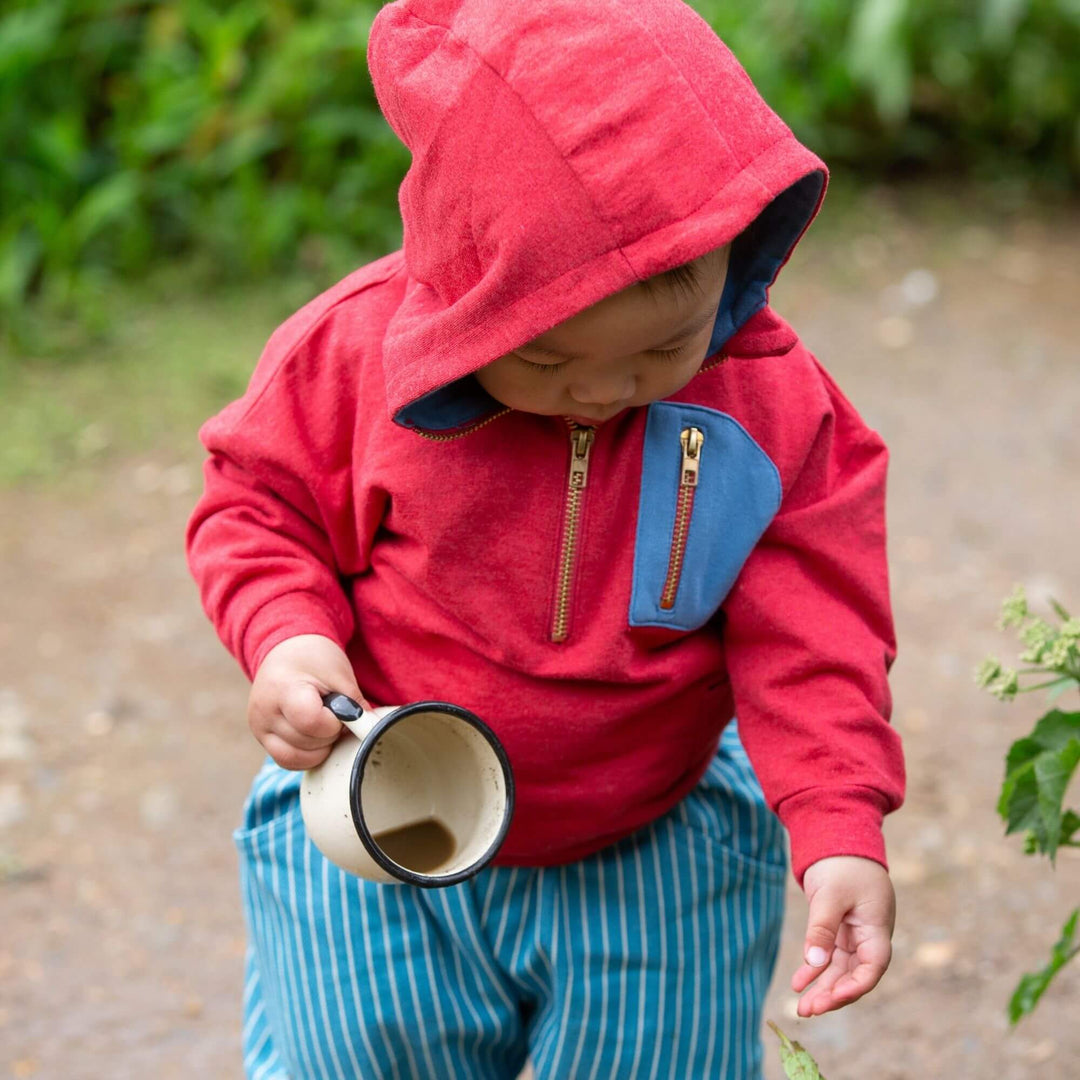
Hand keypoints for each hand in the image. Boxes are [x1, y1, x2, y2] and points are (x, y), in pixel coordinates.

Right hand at [248, 634, 368, 769]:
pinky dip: (308, 754)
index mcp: (282, 689)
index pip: (310, 721)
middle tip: (334, 712)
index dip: (334, 722)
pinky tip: (315, 735)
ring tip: (324, 722)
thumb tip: (370, 732)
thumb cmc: (314, 658)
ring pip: (297, 759)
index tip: (340, 708)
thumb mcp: (339, 673)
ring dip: (320, 747)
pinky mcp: (262, 739)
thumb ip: (355, 704)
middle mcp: (263, 713)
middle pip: (307, 743)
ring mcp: (259, 729)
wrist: (286, 650)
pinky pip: (288, 761)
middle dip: (330, 734)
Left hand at [791, 855, 895, 1016]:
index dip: (854, 987)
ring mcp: (854, 935)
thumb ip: (822, 928)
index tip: (832, 998)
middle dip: (832, 995)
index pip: (872, 967)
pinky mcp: (839, 930)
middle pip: (853, 975)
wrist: (840, 838)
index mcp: (877, 928)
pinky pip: (828, 957)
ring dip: (822, 988)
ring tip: (802, 1008)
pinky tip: (798, 984)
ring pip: (840, 970)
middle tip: (807, 1011)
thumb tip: (814, 963)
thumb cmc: (842, 864)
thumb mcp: (830, 894)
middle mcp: (869, 937)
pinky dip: (813, 969)